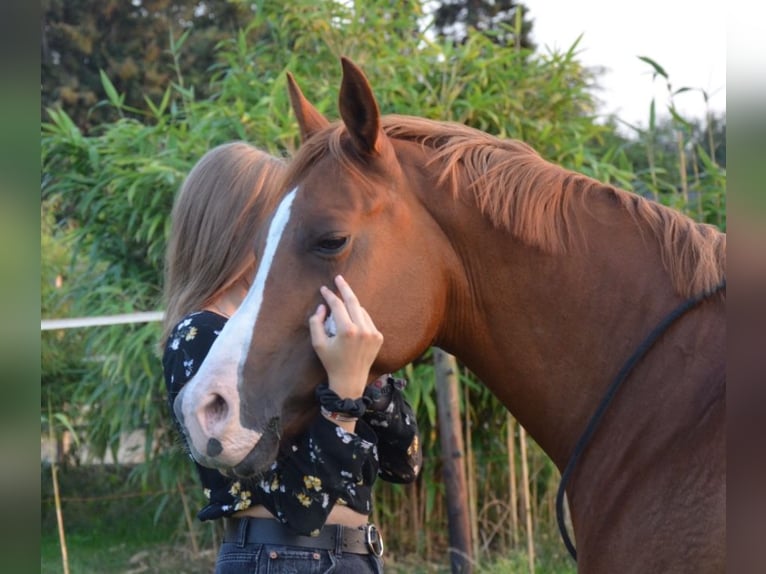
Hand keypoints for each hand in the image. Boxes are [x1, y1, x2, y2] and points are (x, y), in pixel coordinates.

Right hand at [308, 275, 382, 399]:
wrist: (350, 380)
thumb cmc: (331, 362)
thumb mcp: (318, 343)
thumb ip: (316, 322)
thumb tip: (323, 306)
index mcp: (347, 331)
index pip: (338, 305)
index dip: (330, 295)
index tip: (324, 289)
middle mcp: (363, 330)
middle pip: (353, 301)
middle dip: (345, 288)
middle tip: (339, 278)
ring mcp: (373, 333)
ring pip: (361, 310)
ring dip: (351, 306)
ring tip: (342, 308)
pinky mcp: (379, 337)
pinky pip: (367, 320)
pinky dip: (359, 317)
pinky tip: (352, 322)